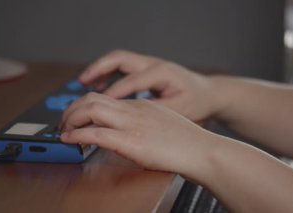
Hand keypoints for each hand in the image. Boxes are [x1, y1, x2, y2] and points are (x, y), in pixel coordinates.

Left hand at [60, 92, 210, 172]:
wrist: (202, 150)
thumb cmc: (187, 141)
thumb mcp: (162, 123)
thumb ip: (142, 122)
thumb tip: (124, 132)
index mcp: (140, 105)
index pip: (104, 98)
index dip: (84, 105)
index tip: (77, 114)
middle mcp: (133, 110)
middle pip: (92, 98)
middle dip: (71, 108)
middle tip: (64, 122)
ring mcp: (131, 124)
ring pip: (90, 109)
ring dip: (71, 118)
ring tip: (63, 130)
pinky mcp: (131, 141)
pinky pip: (96, 133)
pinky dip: (78, 134)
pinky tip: (70, 139)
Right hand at [79, 50, 220, 122]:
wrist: (210, 94)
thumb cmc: (197, 104)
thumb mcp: (178, 112)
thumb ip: (153, 114)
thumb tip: (128, 121)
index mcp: (161, 73)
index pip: (129, 82)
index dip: (111, 95)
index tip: (94, 108)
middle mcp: (154, 64)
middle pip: (119, 59)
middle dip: (98, 69)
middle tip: (81, 81)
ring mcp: (150, 64)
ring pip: (119, 60)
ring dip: (101, 69)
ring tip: (85, 82)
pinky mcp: (148, 70)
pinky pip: (124, 68)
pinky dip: (110, 74)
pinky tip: (102, 88)